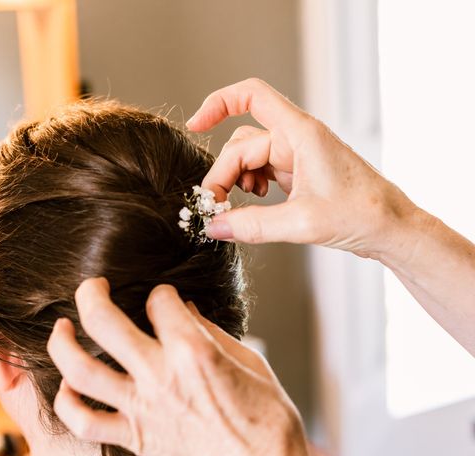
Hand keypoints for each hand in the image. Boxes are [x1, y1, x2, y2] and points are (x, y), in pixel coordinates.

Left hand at [48, 278, 315, 455]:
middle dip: (90, 294)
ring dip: (62, 344)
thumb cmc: (268, 423)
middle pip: (103, 322)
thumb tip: (186, 311)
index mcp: (194, 353)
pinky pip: (85, 423)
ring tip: (62, 329)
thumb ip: (212, 332)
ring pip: (81, 370)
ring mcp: (142, 409)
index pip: (159, 301)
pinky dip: (68, 404)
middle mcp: (160, 377)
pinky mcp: (135, 439)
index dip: (161, 293)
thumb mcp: (251, 363)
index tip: (163, 298)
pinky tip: (68, 387)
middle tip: (92, 286)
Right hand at [187, 78, 419, 259]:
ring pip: (249, 159)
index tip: (195, 125)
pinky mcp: (297, 172)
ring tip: (237, 208)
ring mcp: (296, 155)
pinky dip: (251, 187)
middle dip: (223, 175)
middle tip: (215, 208)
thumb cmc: (361, 213)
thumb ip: (252, 225)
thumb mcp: (301, 223)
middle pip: (240, 144)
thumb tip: (214, 226)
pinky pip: (261, 172)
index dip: (218, 103)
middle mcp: (296, 138)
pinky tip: (258, 204)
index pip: (251, 97)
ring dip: (236, 182)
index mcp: (300, 133)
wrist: (391, 227)